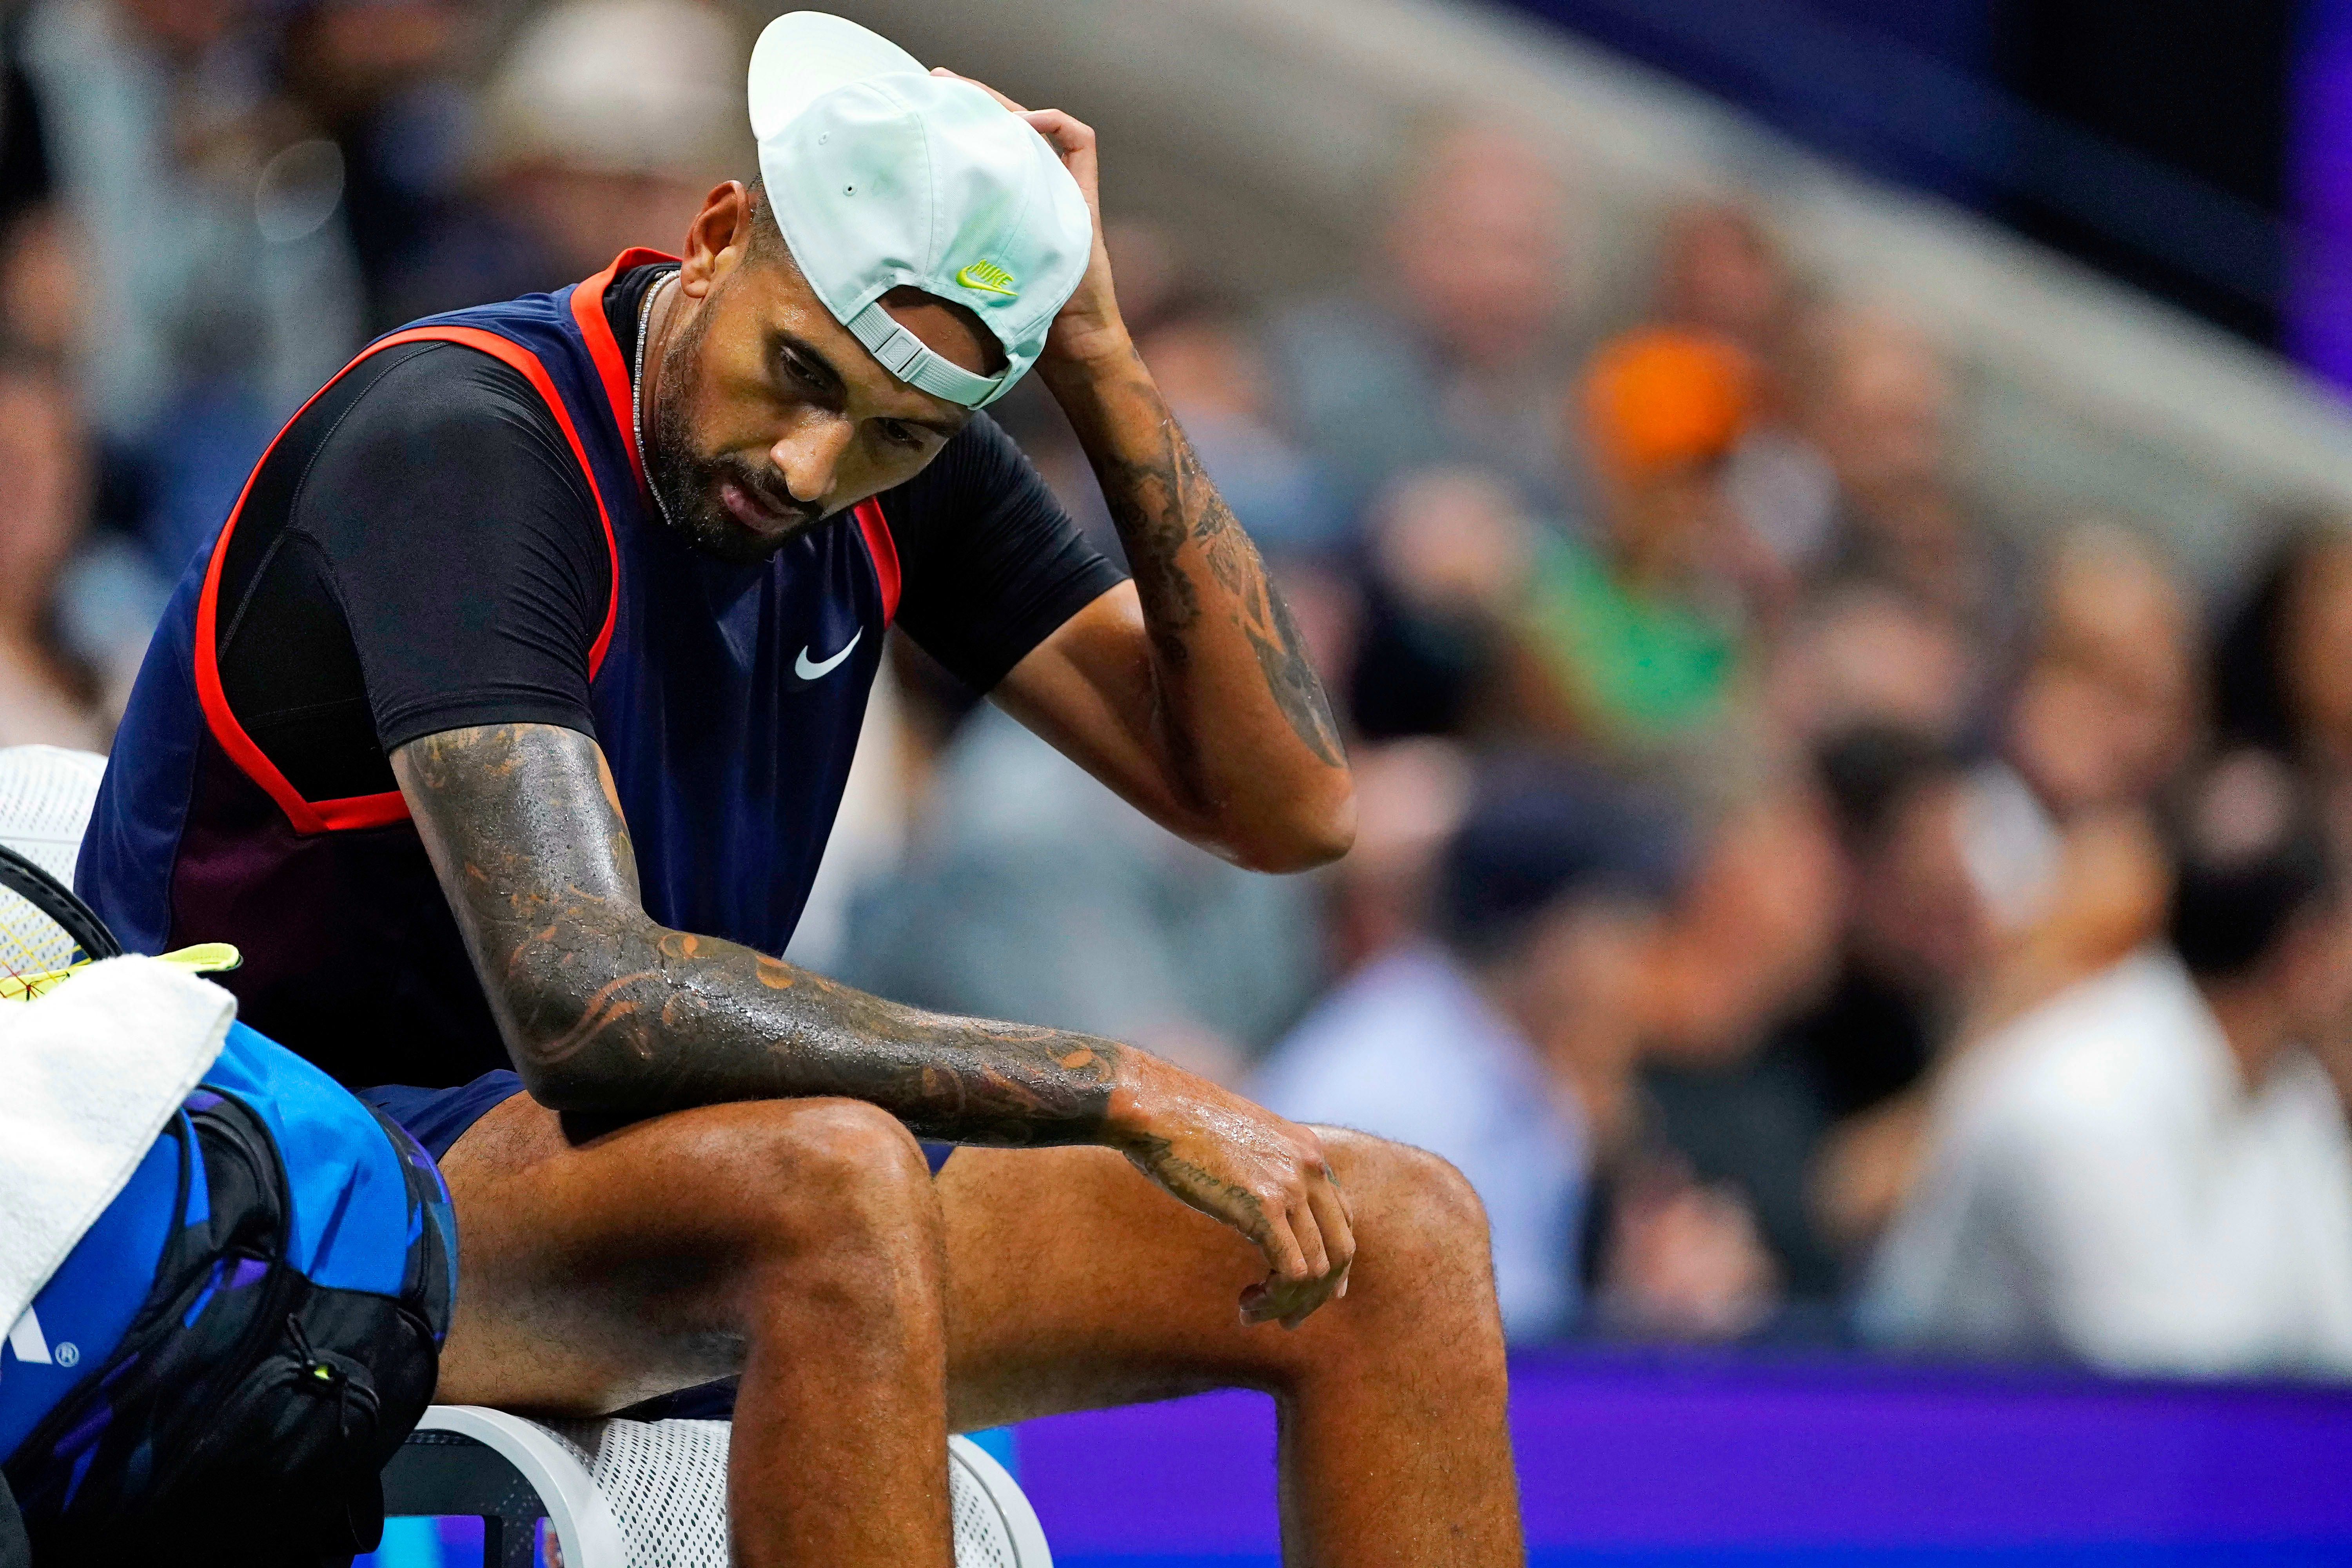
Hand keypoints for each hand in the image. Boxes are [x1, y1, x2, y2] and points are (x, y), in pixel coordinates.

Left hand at [930, 67, 1130, 370]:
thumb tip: (890, 224)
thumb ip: (943, 242)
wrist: (1068, 336)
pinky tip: (1025, 122)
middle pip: (1006, 122)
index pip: (983, 143)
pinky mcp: (1085, 191)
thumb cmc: (1016, 311)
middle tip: (936, 81)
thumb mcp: (966, 267)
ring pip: (1036, 122)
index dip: (955, 121)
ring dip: (1006, 103)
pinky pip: (1078, 139)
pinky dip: (1053, 121)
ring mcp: (1062, 184)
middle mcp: (1035, 184)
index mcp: (1007, 197)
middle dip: (972, 98)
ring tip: (971, 92)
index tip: (921, 106)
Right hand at [1109, 1058, 1354, 1327]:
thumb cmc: (1179, 1126)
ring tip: (1252, 1312)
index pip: (1342, 1220)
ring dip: (1288, 1303)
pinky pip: (1292, 1272)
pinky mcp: (1264, 1206)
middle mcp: (1310, 1166)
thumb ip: (1263, 1172)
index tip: (1306, 1293)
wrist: (1153, 1106)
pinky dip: (1275, 1299)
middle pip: (1340, 1250)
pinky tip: (1247, 1303)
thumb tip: (1263, 1209)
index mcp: (1308, 1151)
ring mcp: (1291, 1185)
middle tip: (1287, 1320)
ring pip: (1317, 1269)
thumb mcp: (1240, 1143)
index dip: (1330, 1265)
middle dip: (1317, 1294)